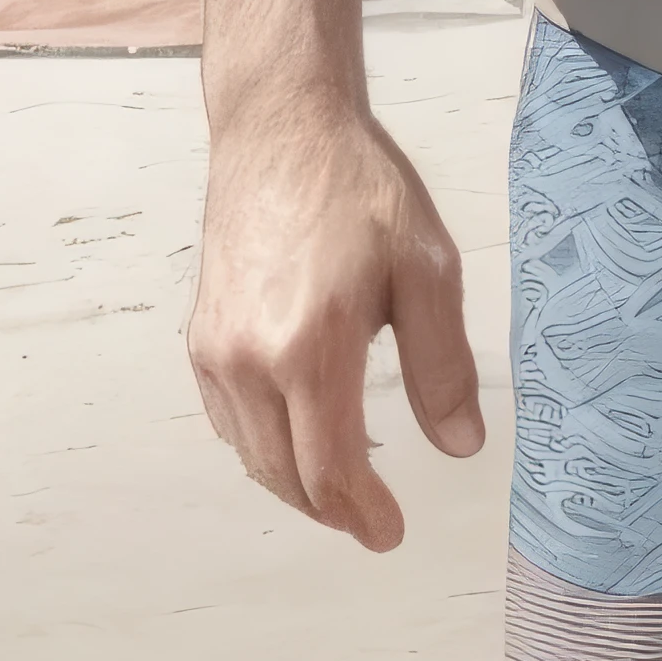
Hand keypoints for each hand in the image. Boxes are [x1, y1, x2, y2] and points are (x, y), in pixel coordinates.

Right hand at [187, 96, 485, 547]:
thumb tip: (461, 445)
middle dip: (330, 509)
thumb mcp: (426, 268)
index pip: (329, 469)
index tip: (390, 532)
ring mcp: (215, 350)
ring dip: (295, 483)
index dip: (362, 513)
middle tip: (371, 520)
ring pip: (251, 453)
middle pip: (284, 475)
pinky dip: (261, 446)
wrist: (279, 128)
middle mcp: (249, 361)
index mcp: (309, 350)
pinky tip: (296, 435)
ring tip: (341, 485)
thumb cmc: (358, 188)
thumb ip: (443, 365)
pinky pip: (227, 419)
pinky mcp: (200, 335)